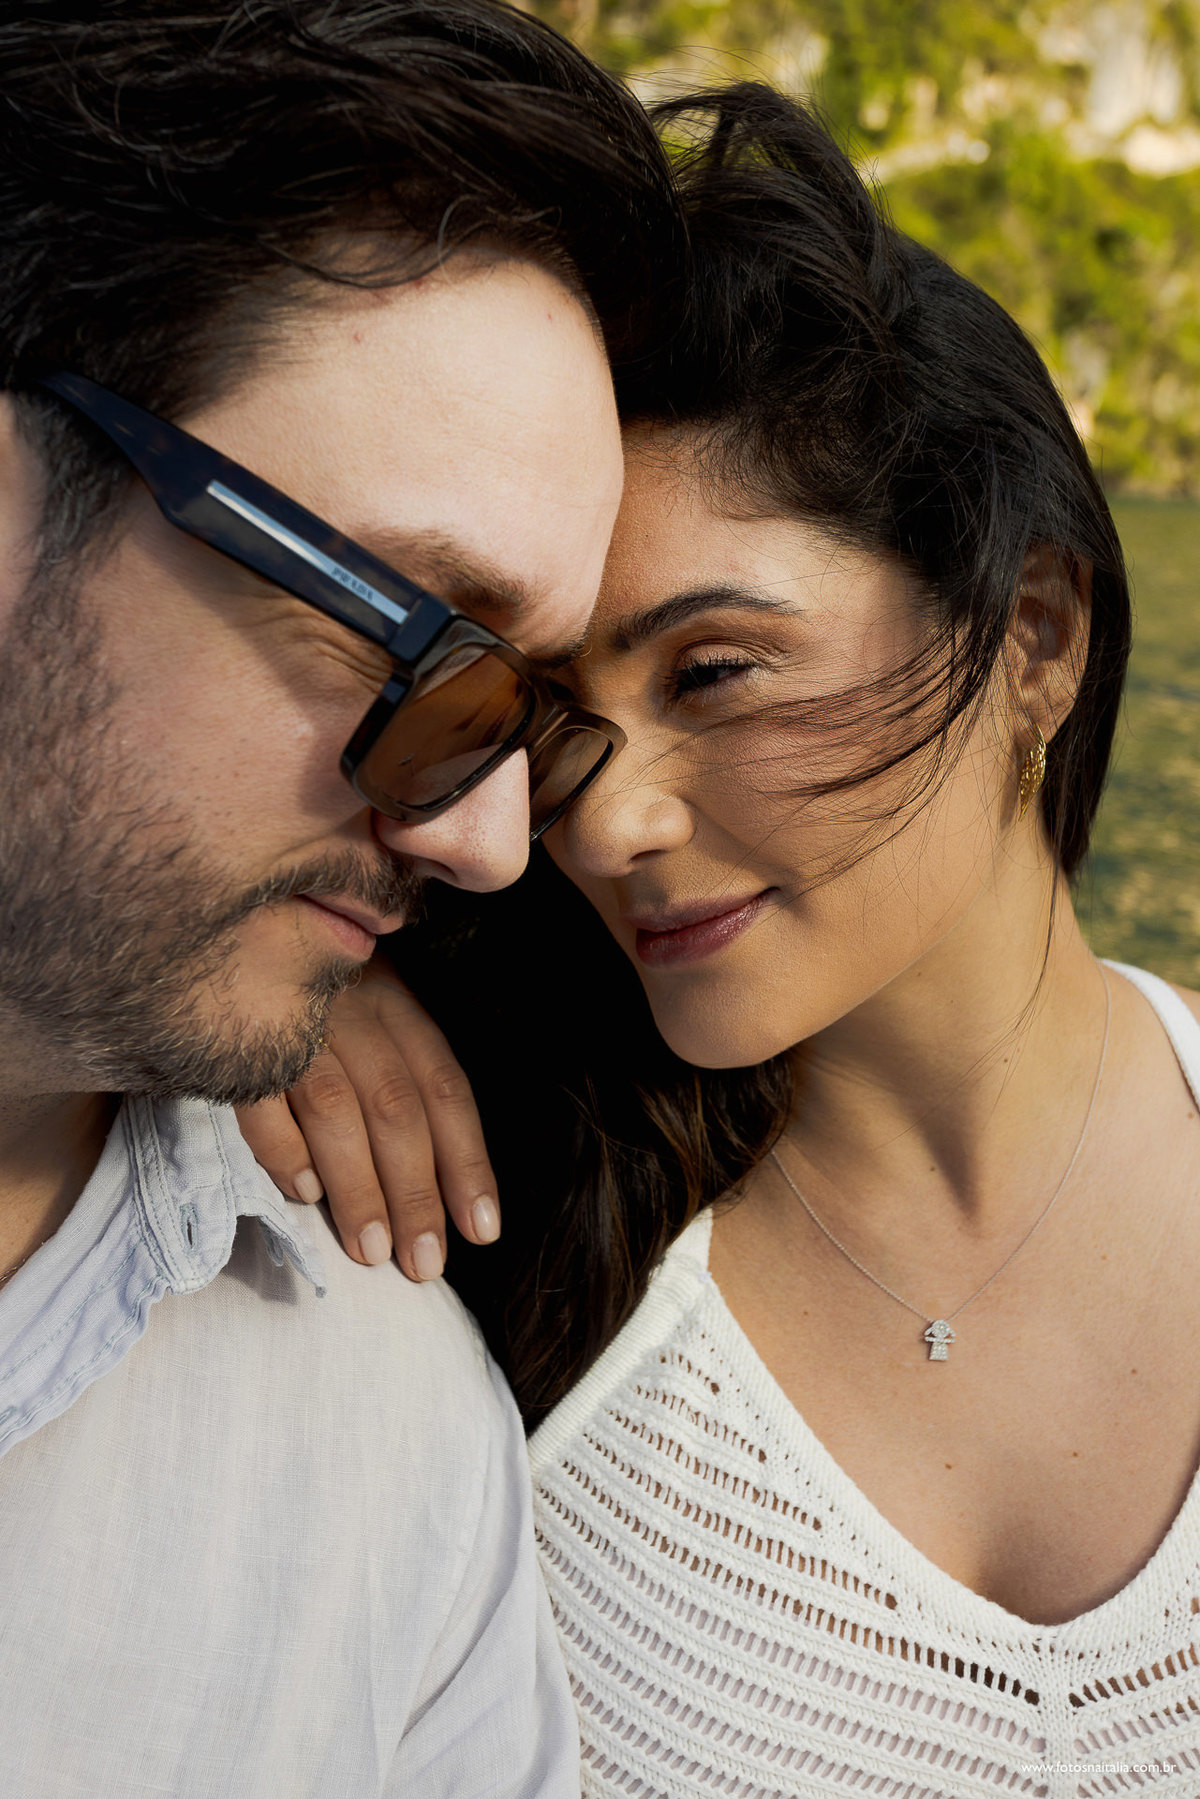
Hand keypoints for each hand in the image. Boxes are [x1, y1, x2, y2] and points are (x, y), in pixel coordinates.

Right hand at [235, 961, 498, 1280]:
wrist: (226, 927)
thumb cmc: (316, 987)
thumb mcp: (372, 1005)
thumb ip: (402, 1070)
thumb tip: (442, 1177)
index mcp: (394, 1001)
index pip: (443, 1088)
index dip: (467, 1161)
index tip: (481, 1229)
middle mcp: (351, 1008)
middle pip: (396, 1106)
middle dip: (414, 1193)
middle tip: (424, 1264)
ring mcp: (290, 1021)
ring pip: (335, 1109)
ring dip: (357, 1187)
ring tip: (371, 1251)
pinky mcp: (230, 1038)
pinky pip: (259, 1100)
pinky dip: (283, 1150)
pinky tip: (304, 1195)